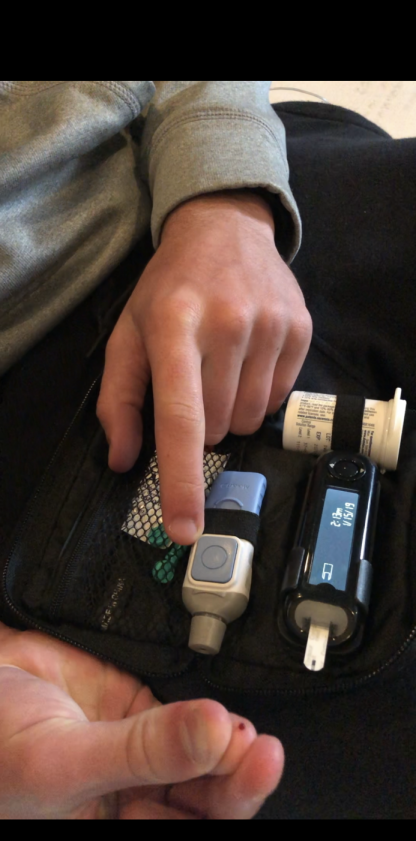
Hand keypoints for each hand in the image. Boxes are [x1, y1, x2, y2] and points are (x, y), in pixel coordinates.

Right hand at [0, 622, 283, 818]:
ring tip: (238, 729)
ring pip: (204, 760)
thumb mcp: (63, 761)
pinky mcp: (141, 712)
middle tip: (257, 749)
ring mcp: (139, 757)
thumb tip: (215, 732)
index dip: (230, 807)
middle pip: (206, 803)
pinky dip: (208, 713)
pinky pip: (188, 717)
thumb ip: (142, 750)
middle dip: (236, 780)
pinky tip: (216, 708)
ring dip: (228, 746)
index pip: (186, 831)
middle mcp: (131, 803)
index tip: (257, 767)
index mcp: (111, 831)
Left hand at [97, 191, 311, 544]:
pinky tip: (246, 358)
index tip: (185, 528)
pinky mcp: (300, 328)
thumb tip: (123, 459)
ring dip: (230, 411)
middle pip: (217, 426)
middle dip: (202, 424)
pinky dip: (258, 394)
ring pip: (249, 419)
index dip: (181, 480)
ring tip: (220, 367)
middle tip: (194, 381)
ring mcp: (270, 324)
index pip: (179, 418)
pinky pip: (277, 399)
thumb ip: (119, 399)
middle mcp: (226, 323)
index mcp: (172, 324)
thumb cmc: (169, 287)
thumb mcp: (128, 333)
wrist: (224, 228)